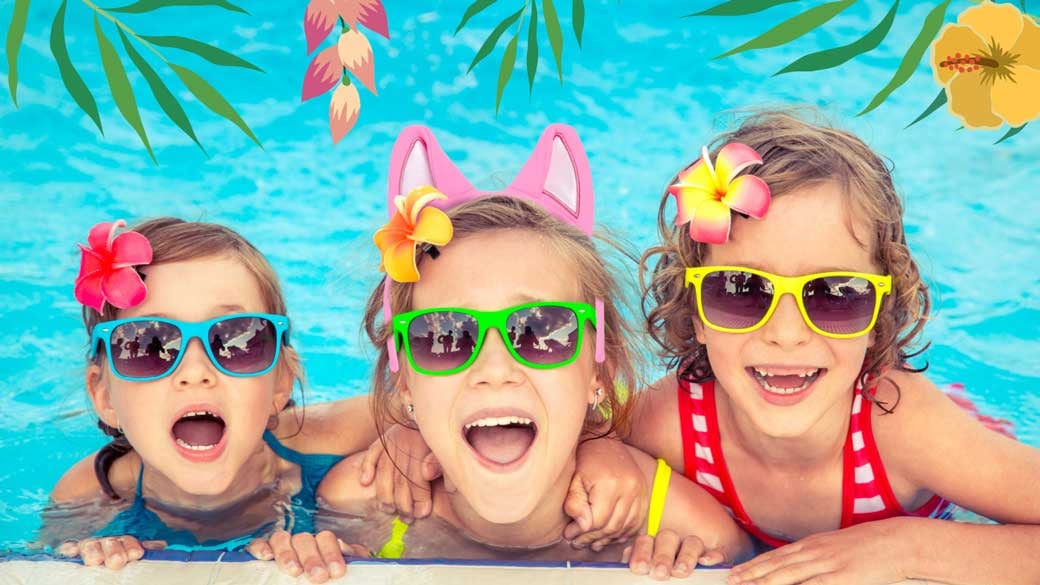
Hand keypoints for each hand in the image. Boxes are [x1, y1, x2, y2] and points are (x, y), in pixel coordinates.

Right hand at [57, 535, 165, 568]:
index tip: (137, 554)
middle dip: (114, 551)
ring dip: (93, 550)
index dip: (131, 546)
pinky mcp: (71, 549)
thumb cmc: (121, 554)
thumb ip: (145, 547)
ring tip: (95, 559)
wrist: (100, 557)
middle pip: (110, 542)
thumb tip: (161, 545)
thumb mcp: (133, 550)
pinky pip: (68, 547)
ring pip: (91, 544)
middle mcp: (106, 541)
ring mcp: (88, 544)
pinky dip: (69, 548)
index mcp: (122, 541)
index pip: (128, 541)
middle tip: (117, 561)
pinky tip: (70, 551)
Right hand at [246, 529, 369, 583]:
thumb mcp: (338, 568)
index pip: (326, 539)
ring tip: (294, 571)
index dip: (331, 554)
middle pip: (304, 539)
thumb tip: (349, 551)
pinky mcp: (262, 552)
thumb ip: (350, 558)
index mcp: (321, 545)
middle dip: (312, 558)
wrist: (315, 582)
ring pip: (281, 538)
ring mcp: (281, 546)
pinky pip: (258, 544)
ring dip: (287, 554)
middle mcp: (301, 543)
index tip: (336, 572)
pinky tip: (267, 557)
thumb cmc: (326, 577)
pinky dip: (261, 547)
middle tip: (318, 577)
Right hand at [358, 424, 440, 521]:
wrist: (426, 410)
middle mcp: (405, 444)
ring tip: (388, 509)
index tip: (422, 513)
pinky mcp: (382, 439)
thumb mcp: (445, 448)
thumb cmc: (437, 438)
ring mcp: (391, 441)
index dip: (420, 498)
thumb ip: (439, 462)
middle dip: (403, 503)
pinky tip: (365, 482)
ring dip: (384, 494)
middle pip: (400, 480)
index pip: (418, 479)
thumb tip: (427, 474)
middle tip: (407, 518)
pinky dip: (365, 467)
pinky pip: (371, 453)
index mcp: (423, 446)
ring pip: (383, 472)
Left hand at [563, 438, 647, 550]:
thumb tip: (581, 526)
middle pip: (612, 527)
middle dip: (592, 538)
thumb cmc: (585, 458)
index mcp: (610, 483)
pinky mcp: (644, 495)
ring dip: (607, 538)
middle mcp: (630, 488)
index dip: (581, 532)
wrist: (604, 441)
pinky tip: (608, 535)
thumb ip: (575, 502)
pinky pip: (636, 522)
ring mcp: (640, 492)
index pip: (597, 521)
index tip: (569, 534)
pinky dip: (622, 532)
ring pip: (625, 527)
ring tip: (591, 541)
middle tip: (577, 542)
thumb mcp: (573, 478)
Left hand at [622, 530, 725, 580]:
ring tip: (681, 571)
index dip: (641, 552)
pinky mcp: (715, 558)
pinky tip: (706, 561)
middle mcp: (672, 546)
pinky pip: (718, 552)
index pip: (645, 541)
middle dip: (663, 555)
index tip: (640, 568)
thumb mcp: (645, 574)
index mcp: (652, 548)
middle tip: (659, 573)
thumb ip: (639, 566)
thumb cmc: (655, 580)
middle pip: (668, 538)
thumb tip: (629, 564)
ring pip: (692, 542)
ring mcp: (693, 551)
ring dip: (686, 556)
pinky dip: (713, 556)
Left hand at [728, 519, 912, 584]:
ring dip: (765, 583)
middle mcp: (814, 553)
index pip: (775, 557)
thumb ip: (815, 555)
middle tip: (731, 582)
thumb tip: (796, 564)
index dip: (753, 567)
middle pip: (776, 566)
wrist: (896, 542)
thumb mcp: (835, 546)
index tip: (736, 574)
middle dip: (751, 576)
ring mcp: (827, 565)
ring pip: (789, 577)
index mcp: (812, 545)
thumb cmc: (868, 546)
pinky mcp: (841, 578)